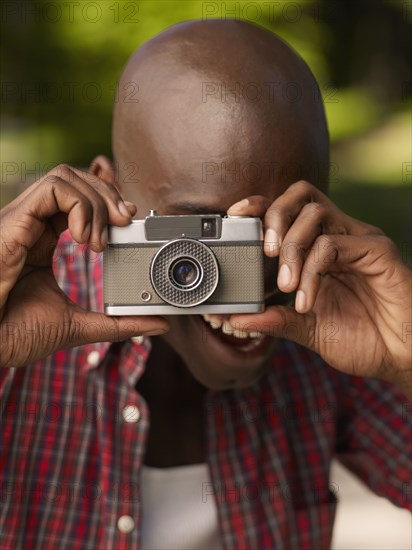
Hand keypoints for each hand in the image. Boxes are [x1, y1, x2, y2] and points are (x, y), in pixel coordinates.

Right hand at [0, 164, 168, 366]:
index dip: (107, 202)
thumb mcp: (78, 324)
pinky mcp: (15, 221)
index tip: (129, 219)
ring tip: (99, 241)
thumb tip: (159, 324)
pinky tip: (84, 238)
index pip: (77, 202)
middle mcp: (32, 224)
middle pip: (75, 180)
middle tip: (126, 220)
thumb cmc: (14, 333)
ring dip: (95, 203)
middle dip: (109, 195)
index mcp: (41, 240)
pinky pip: (53, 188)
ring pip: (65, 177)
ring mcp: (22, 219)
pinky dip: (79, 205)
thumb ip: (118, 323)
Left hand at [227, 181, 411, 396]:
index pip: (290, 210)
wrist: (400, 358)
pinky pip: (333, 245)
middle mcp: (340, 237)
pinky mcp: (377, 251)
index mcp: (322, 248)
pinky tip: (308, 300)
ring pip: (316, 213)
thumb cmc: (361, 339)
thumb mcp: (308, 329)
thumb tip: (236, 318)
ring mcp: (359, 241)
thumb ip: (275, 319)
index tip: (236, 215)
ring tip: (286, 285)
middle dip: (274, 216)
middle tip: (264, 252)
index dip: (262, 205)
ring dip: (292, 248)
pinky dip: (311, 271)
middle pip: (302, 194)